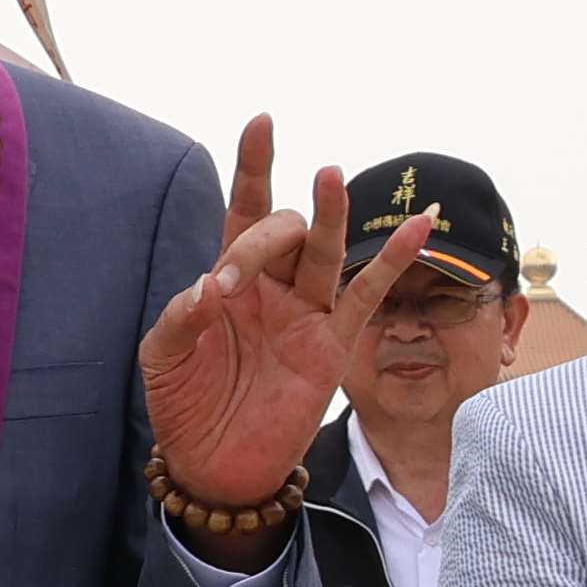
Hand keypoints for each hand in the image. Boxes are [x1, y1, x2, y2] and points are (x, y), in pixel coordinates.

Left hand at [136, 124, 432, 537]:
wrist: (212, 464)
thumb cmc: (184, 403)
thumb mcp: (164, 358)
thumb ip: (182, 319)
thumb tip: (210, 287)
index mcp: (229, 278)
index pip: (244, 210)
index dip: (254, 166)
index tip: (262, 122)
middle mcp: (273, 286)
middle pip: (282, 232)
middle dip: (259, 243)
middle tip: (230, 283)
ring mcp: (307, 312)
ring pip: (326, 250)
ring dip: (329, 214)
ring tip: (328, 176)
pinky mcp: (333, 344)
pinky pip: (370, 294)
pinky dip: (395, 260)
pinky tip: (422, 225)